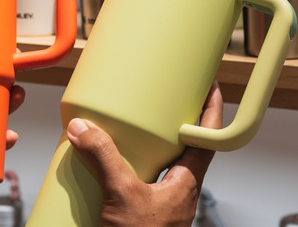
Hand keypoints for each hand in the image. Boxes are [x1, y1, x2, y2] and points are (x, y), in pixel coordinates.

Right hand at [67, 81, 222, 226]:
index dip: (213, 110)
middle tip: (161, 98)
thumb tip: (84, 127)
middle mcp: (177, 190)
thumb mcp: (122, 195)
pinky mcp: (139, 212)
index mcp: (187, 182)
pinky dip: (123, 168)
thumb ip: (104, 158)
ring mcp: (159, 202)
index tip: (210, 85)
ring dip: (145, 145)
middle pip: (182, 146)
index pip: (209, 138)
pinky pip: (135, 180)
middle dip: (172, 122)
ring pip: (158, 164)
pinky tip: (103, 165)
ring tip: (127, 127)